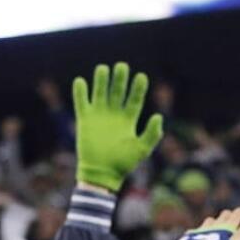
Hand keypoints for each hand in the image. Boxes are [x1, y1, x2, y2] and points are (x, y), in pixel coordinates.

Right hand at [72, 62, 164, 192]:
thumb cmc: (123, 163)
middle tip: (122, 66)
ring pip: (100, 92)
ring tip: (103, 69)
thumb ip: (152, 134)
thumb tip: (158, 117)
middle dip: (120, 79)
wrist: (102, 173)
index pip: (134, 100)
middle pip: (118, 91)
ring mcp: (99, 115)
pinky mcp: (85, 119)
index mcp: (129, 120)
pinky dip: (80, 92)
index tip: (141, 77)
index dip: (138, 88)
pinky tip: (81, 82)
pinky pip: (81, 102)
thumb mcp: (141, 149)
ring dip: (101, 80)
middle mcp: (114, 114)